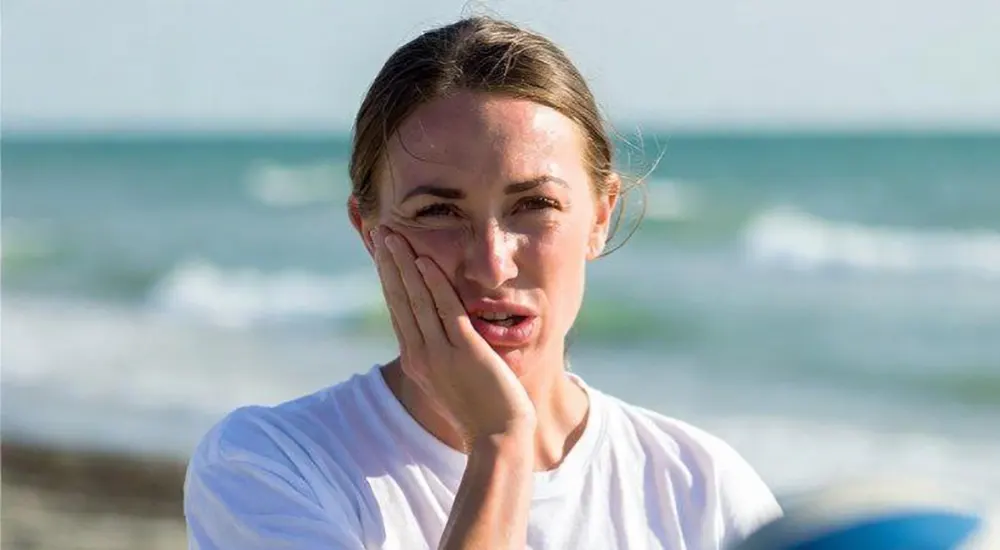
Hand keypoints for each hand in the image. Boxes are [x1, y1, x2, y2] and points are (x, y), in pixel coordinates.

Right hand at [372, 226, 536, 446]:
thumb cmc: (481, 410)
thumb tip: (443, 332)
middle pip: (399, 299)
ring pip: (417, 300)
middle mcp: (420, 355)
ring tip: (395, 237)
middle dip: (390, 263)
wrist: (497, 437)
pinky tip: (425, 262)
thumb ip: (444, 353)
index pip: (398, 309)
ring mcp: (440, 354)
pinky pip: (446, 311)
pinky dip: (435, 285)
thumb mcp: (453, 378)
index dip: (389, 278)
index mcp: (416, 360)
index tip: (382, 252)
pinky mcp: (464, 352)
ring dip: (405, 265)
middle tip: (381, 231)